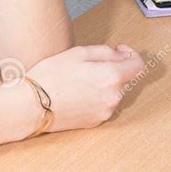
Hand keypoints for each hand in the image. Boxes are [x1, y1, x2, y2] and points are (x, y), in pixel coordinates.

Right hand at [22, 44, 144, 135]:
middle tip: (89, 63)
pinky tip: (76, 92)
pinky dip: (96, 97)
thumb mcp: (77, 52)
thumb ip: (105, 52)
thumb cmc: (51, 76)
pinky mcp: (95, 122)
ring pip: (113, 92)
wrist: (32, 105)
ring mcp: (105, 111)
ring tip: (79, 79)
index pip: (138, 65)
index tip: (119, 50)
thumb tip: (121, 56)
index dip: (130, 54)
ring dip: (104, 83)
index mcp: (111, 76)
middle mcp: (113, 97)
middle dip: (113, 68)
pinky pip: (103, 104)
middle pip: (125, 78)